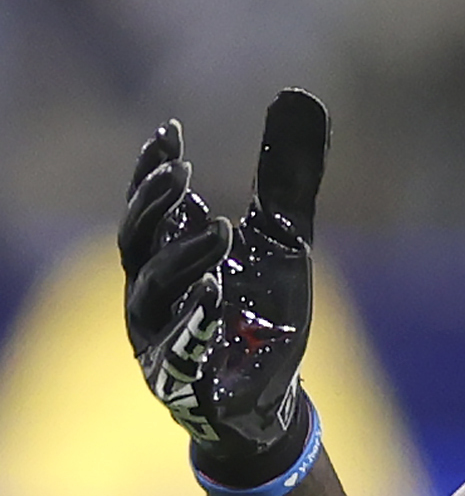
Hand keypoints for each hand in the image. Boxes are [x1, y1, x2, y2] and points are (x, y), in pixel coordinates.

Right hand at [120, 91, 328, 478]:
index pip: (148, 207)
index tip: (169, 133)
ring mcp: (159, 334)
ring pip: (152, 289)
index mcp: (170, 257)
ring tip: (222, 228)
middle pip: (134, 241)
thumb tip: (299, 101)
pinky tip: (217, 290)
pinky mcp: (180, 374)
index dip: (150, 171)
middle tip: (184, 173)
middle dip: (153, 205)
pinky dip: (195, 315)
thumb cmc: (266, 314)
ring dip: (182, 255)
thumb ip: (289, 179)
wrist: (270, 395)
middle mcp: (153, 292)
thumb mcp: (286, 238)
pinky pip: (179, 343)